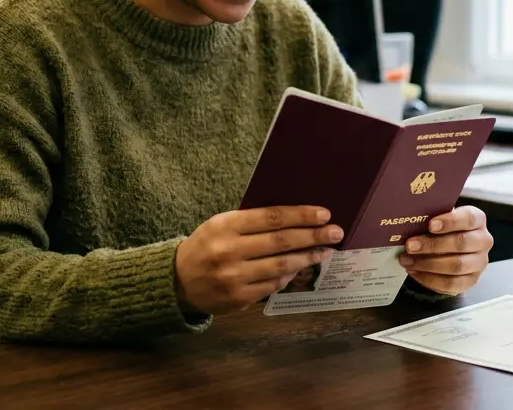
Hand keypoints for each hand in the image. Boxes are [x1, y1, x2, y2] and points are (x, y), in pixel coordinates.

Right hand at [175, 205, 340, 314]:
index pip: (271, 217)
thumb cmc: (206, 246)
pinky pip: (272, 284)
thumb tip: (295, 219)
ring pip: (281, 266)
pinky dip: (289, 275)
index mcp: (224, 226)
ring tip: (325, 251)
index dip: (301, 216)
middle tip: (335, 232)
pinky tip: (301, 268)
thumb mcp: (220, 225)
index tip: (324, 214)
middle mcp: (229, 251)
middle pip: (281, 241)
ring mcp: (234, 277)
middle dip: (313, 236)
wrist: (177, 281)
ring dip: (307, 257)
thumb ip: (251, 222)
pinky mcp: (238, 298)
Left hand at [399, 205, 492, 294]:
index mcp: (477, 220)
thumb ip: (431, 217)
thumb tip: (412, 221)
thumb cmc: (444, 229)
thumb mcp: (440, 218)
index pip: (469, 218)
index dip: (450, 222)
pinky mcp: (471, 281)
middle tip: (410, 245)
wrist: (450, 249)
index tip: (430, 225)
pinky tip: (415, 272)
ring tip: (408, 260)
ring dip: (428, 264)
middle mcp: (483, 241)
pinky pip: (451, 284)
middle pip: (462, 243)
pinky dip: (430, 279)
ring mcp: (479, 263)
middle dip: (433, 245)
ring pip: (457, 266)